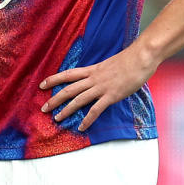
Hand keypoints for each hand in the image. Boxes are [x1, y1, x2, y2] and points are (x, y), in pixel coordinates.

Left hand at [40, 42, 158, 131]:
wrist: (141, 57)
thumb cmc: (130, 59)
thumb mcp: (110, 64)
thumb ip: (102, 72)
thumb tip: (98, 78)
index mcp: (92, 70)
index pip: (68, 74)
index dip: (54, 79)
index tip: (42, 85)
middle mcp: (93, 78)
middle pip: (69, 89)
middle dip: (55, 99)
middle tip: (44, 108)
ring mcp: (101, 87)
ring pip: (78, 100)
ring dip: (66, 110)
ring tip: (57, 119)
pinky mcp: (111, 96)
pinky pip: (96, 110)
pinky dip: (88, 119)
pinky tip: (82, 127)